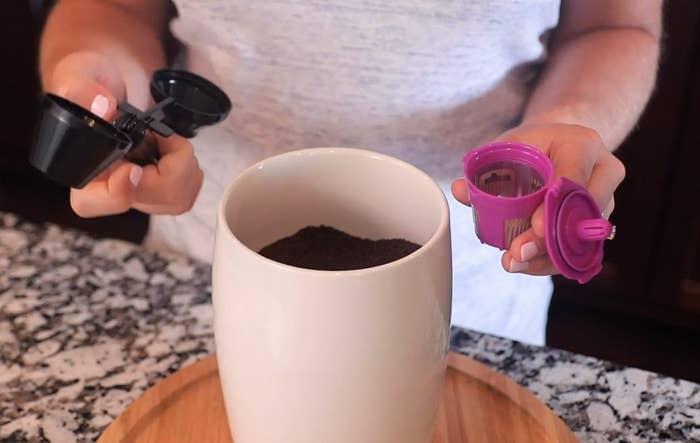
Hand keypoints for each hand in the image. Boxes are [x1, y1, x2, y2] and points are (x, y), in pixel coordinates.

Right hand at [47, 51, 203, 216]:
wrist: (110, 84)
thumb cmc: (90, 81)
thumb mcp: (78, 73)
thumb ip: (81, 89)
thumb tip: (103, 108)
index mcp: (78, 170)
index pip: (91, 203)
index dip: (118, 192)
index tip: (134, 168)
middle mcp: (105, 190)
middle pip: (149, 200)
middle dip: (170, 164)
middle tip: (160, 134)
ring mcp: (135, 193)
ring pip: (175, 199)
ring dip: (184, 164)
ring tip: (166, 139)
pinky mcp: (159, 191)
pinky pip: (186, 193)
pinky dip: (190, 167)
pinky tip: (173, 149)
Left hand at [451, 123, 625, 275]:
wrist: (557, 147)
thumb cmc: (533, 145)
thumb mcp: (509, 146)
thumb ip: (485, 167)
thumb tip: (460, 190)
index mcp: (583, 144)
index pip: (573, 178)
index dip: (555, 206)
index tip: (534, 226)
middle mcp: (603, 172)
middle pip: (582, 213)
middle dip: (550, 238)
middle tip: (518, 252)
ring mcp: (605, 200)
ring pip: (583, 236)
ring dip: (549, 256)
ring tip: (515, 262)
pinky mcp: (598, 223)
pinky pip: (580, 248)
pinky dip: (552, 260)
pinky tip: (527, 266)